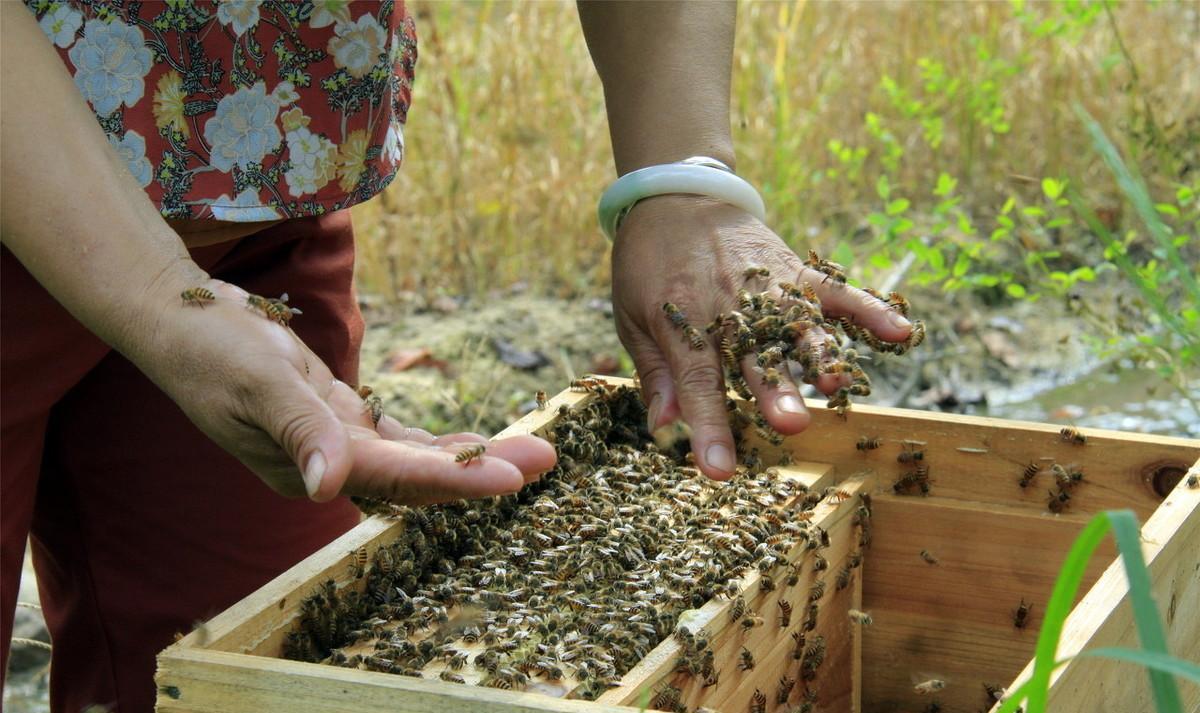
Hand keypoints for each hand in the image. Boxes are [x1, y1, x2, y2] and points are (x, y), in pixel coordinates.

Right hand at [131, 278, 555, 504]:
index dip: (456, 477)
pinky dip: (436, 441)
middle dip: (484, 469)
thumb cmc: (211, 347)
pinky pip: (398, 439)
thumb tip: (325, 487)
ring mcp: (335, 445)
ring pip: (416, 459)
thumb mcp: (257, 381)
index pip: (396, 476)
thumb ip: (298, 431)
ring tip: (535, 451)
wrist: (179, 322)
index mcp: (309, 466)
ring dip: (472, 456)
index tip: (513, 476)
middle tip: (548, 460)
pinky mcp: (337, 420)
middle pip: (419, 476)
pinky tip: (476, 440)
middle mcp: (328, 467)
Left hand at [611, 195, 912, 479]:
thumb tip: (664, 426)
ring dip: (818, 354)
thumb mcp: (630, 315)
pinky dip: (868, 309)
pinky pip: (835, 290)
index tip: (717, 468)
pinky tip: (899, 333)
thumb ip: (654, 372)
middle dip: (772, 390)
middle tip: (789, 424)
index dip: (708, 426)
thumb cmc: (646, 263)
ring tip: (834, 383)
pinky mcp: (795, 270)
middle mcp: (729, 305)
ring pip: (797, 325)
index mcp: (681, 319)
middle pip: (753, 355)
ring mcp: (767, 287)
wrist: (674, 193)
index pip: (696, 382)